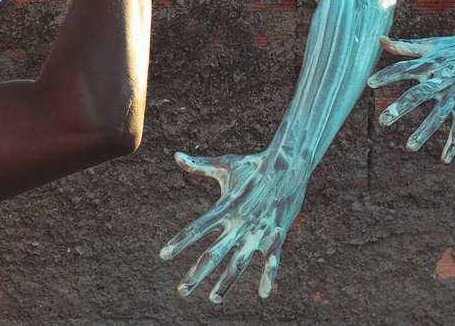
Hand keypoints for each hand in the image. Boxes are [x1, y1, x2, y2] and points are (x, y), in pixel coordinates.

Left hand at [161, 150, 304, 300]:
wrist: (290, 166)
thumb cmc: (254, 166)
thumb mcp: (225, 165)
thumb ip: (199, 166)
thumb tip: (176, 155)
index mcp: (225, 208)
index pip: (197, 228)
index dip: (179, 242)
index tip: (163, 256)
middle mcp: (239, 224)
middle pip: (214, 254)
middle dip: (197, 274)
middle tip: (182, 291)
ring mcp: (258, 232)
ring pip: (240, 264)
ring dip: (226, 283)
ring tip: (213, 299)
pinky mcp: (276, 236)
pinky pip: (272, 261)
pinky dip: (268, 277)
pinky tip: (263, 294)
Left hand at [367, 29, 454, 162]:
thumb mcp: (429, 45)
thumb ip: (403, 46)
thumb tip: (379, 40)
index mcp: (429, 63)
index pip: (404, 69)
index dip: (387, 75)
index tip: (369, 83)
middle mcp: (442, 79)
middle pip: (419, 95)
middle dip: (401, 108)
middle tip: (383, 121)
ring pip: (439, 115)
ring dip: (424, 131)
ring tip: (409, 147)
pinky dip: (453, 143)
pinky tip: (444, 160)